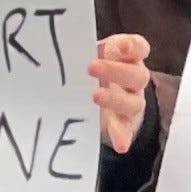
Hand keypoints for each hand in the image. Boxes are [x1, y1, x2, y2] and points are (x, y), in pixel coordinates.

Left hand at [90, 34, 152, 153]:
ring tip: (95, 97)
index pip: (138, 48)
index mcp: (126, 56)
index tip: (119, 47)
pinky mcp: (124, 123)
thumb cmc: (90, 66)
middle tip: (91, 67)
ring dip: (115, 99)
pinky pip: (126, 130)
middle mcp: (134, 79)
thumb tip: (52, 46)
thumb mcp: (87, 53)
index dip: (132, 47)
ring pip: (134, 102)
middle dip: (115, 71)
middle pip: (137, 75)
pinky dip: (123, 136)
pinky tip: (120, 145)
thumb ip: (79, 49)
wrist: (97, 92)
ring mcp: (131, 102)